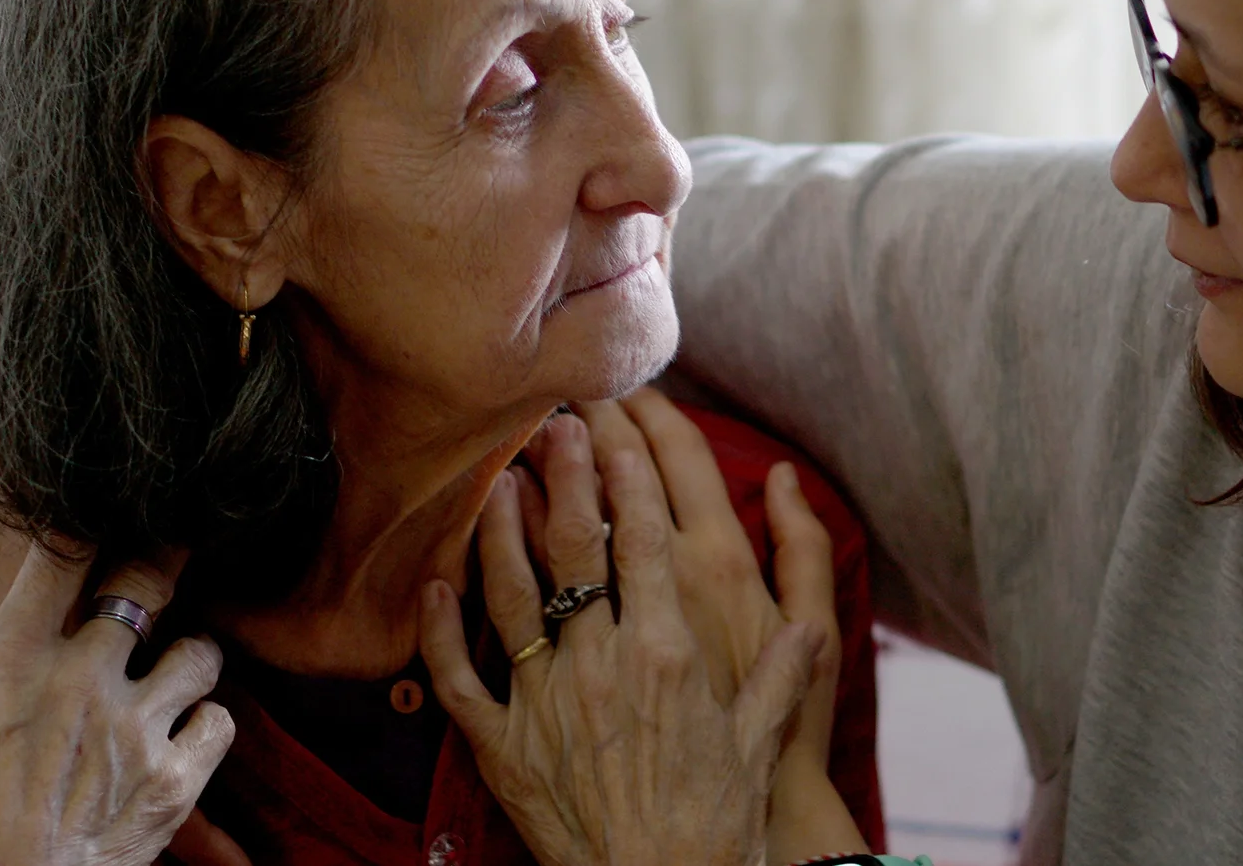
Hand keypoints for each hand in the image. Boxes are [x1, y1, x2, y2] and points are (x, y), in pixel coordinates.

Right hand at [0, 539, 238, 865]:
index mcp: (8, 661)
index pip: (61, 555)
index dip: (88, 525)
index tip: (104, 516)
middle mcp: (78, 678)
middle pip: (146, 581)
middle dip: (164, 561)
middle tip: (175, 552)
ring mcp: (132, 727)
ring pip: (199, 652)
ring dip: (191, 659)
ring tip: (179, 669)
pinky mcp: (172, 782)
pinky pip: (220, 723)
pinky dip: (208, 726)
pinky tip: (189, 735)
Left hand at [420, 417, 823, 865]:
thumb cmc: (718, 821)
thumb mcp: (765, 739)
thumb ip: (784, 667)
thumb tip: (809, 616)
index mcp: (669, 653)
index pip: (643, 541)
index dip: (628, 477)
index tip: (619, 428)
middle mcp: (603, 666)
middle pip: (574, 550)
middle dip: (564, 476)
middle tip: (553, 422)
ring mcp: (546, 703)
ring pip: (511, 596)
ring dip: (500, 532)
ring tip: (498, 480)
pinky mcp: (504, 747)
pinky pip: (460, 679)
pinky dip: (440, 631)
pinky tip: (432, 585)